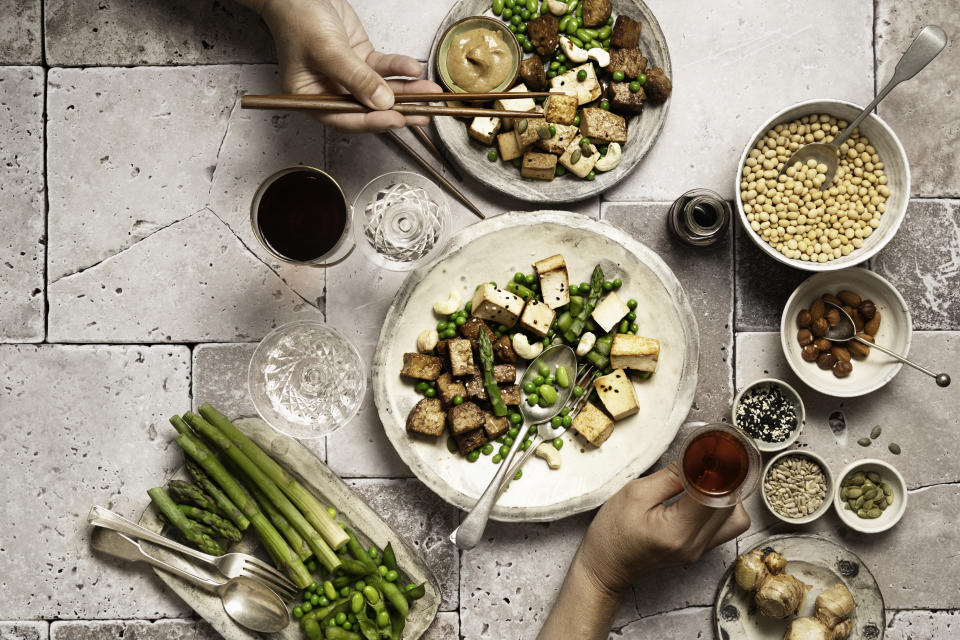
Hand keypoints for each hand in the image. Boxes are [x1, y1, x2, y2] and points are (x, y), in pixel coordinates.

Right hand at [257, 0, 442, 131]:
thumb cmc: (299, 20)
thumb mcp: (327, 51)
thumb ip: (356, 78)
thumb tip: (382, 102)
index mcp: (312, 98)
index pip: (345, 118)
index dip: (372, 122)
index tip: (396, 119)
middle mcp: (331, 92)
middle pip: (368, 108)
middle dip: (397, 110)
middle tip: (422, 114)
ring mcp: (348, 77)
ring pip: (381, 90)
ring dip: (406, 91)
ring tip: (428, 92)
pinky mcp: (361, 61)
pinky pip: (384, 69)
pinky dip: (400, 68)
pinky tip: (413, 68)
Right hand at [538, 464, 748, 639]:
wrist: (606, 567)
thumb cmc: (612, 533)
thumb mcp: (635, 494)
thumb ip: (671, 475)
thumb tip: (696, 455)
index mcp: (678, 530)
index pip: (716, 493)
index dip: (718, 467)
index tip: (713, 448)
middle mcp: (695, 544)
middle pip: (731, 504)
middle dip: (724, 477)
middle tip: (707, 458)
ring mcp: (700, 551)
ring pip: (735, 517)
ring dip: (726, 494)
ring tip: (704, 478)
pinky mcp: (699, 551)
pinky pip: (725, 526)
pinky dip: (720, 507)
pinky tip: (702, 494)